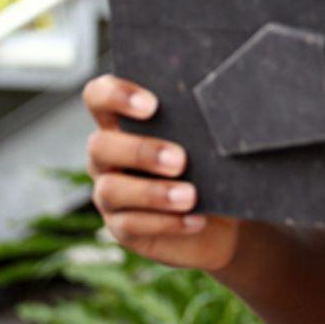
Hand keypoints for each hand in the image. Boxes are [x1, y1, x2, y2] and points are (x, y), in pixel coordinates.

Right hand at [82, 74, 241, 270]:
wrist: (222, 219)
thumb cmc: (212, 166)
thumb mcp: (209, 143)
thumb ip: (203, 123)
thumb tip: (225, 108)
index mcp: (123, 123)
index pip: (99, 97)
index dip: (115, 95)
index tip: (152, 106)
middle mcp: (108, 156)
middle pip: (100, 145)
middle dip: (140, 151)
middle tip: (181, 160)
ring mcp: (110, 192)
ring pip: (112, 189)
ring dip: (152, 192)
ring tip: (190, 196)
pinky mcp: (122, 227)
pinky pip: (131, 226)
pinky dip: (166, 223)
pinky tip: (195, 219)